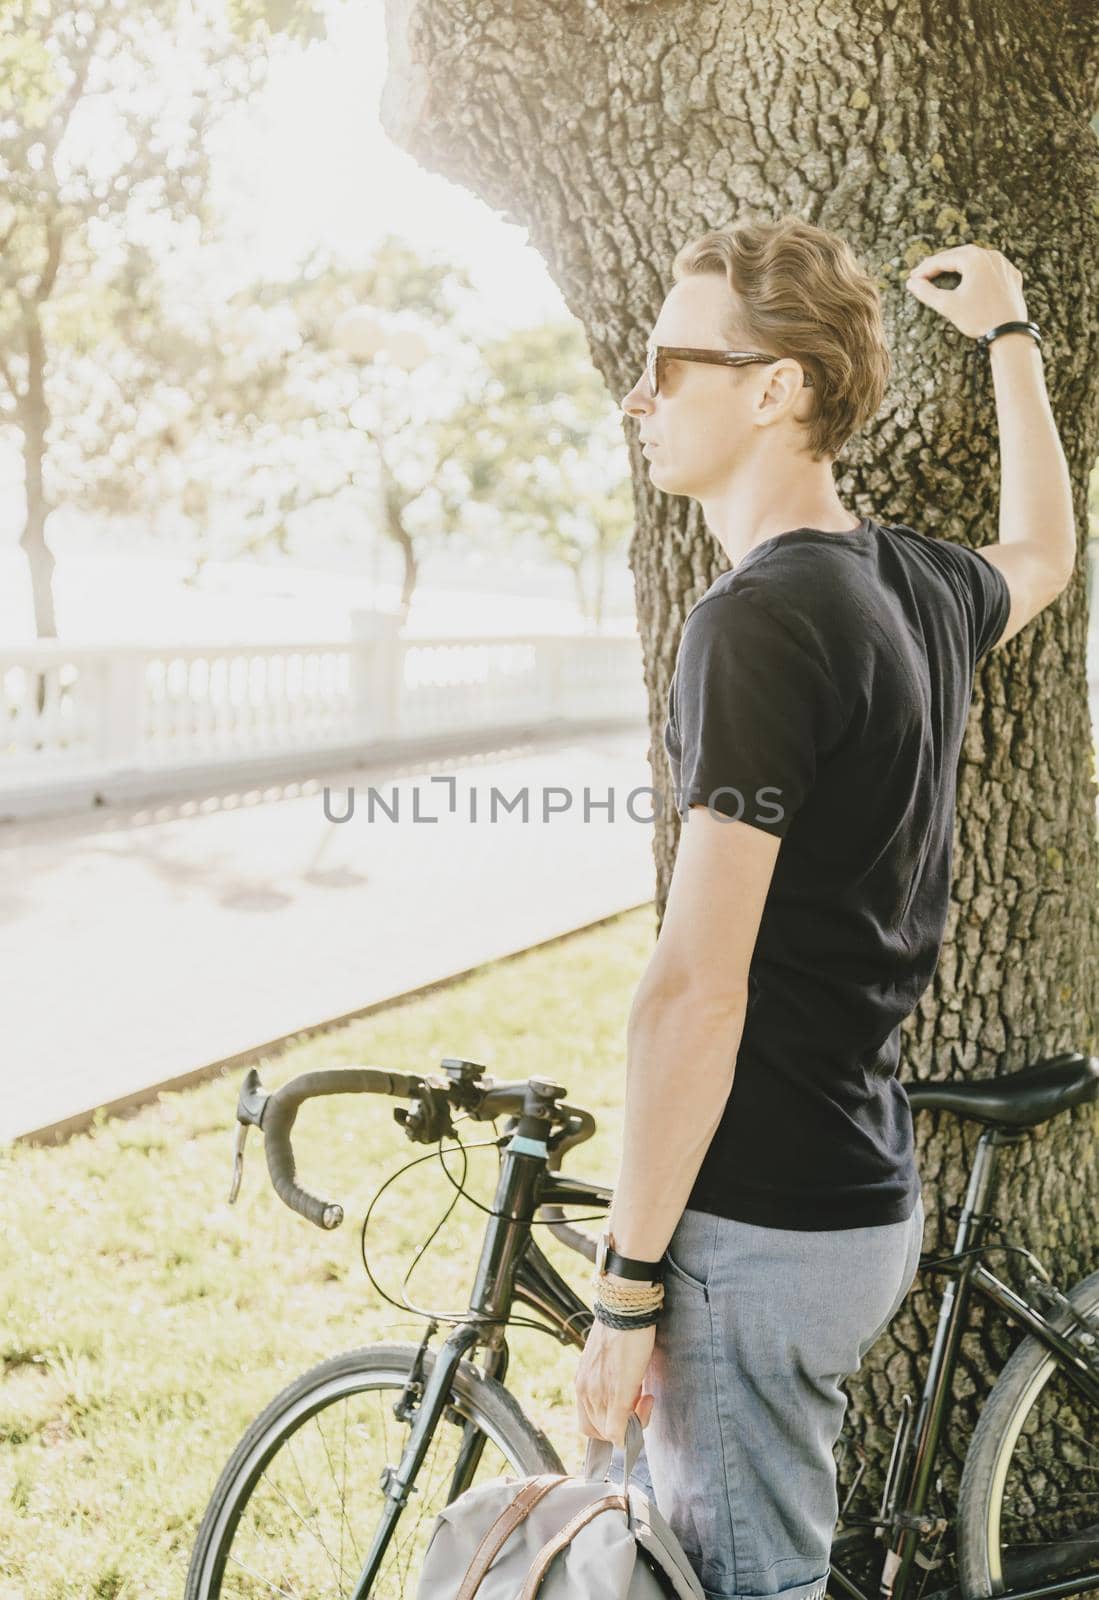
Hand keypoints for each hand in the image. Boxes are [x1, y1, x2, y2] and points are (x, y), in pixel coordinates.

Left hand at [575, 1316, 655, 1446]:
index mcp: (581, 1383)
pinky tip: (647, 1401)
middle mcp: (584, 1391)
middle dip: (620, 1426)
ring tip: (644, 1397)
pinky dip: (634, 1429)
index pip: (589, 1422)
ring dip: (630, 1424)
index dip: (609, 1421)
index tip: (626, 1403)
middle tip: (639, 1404)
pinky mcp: (617, 1394)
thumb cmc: (621, 1330)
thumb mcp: (608, 1359)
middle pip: (597, 1431)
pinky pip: (618, 1431)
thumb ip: (609, 1380)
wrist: (625, 1310)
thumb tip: (624, 1397)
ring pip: (609, 1433)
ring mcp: (598, 1394)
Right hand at [905, 243, 1028, 339]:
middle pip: (960, 255)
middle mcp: (991, 256)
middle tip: (925, 273)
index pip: (943, 260)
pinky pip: (992, 267)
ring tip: (946, 271)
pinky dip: (979, 270)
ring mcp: (1004, 265)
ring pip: (977, 259)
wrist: (1010, 333)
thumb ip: (927, 292)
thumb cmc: (979, 318)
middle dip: (941, 263)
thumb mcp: (948, 305)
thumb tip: (912, 283)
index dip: (926, 269)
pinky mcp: (1012, 276)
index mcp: (974, 259)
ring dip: (960, 264)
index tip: (913, 278)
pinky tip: (973, 276)